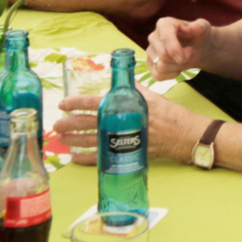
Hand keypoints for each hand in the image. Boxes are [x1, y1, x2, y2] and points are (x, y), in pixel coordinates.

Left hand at [55, 87, 203, 165]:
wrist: (184, 134)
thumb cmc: (169, 113)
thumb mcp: (151, 95)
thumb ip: (133, 89)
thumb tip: (120, 82)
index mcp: (126, 105)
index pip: (94, 102)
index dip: (76, 103)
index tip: (63, 104)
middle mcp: (122, 122)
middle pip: (88, 123)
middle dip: (69, 124)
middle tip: (57, 125)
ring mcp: (124, 140)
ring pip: (91, 141)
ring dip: (73, 141)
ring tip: (61, 140)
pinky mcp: (127, 153)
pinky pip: (103, 158)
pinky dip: (88, 159)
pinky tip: (75, 159)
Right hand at [148, 17, 215, 79]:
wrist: (196, 47)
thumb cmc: (199, 36)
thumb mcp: (204, 27)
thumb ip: (200, 26)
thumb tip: (193, 28)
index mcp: (164, 24)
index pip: (165, 38)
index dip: (175, 50)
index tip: (185, 58)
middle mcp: (153, 37)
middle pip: (163, 55)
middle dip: (181, 59)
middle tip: (190, 53)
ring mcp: (150, 51)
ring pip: (161, 67)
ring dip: (178, 67)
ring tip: (185, 59)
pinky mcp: (150, 64)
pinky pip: (158, 76)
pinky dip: (171, 75)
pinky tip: (178, 68)